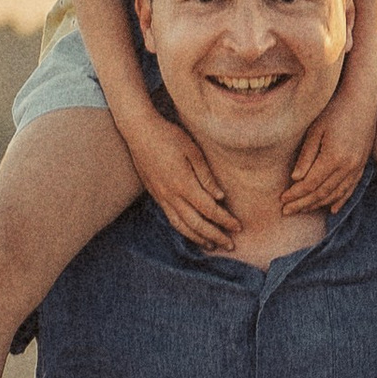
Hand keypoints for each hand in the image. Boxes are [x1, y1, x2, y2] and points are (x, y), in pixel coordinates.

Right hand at [124, 111, 236, 251]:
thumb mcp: (192, 150)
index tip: (238, 227)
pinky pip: (171, 219)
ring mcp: (161, 197)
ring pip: (181, 226)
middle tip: (230, 245)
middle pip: (197, 224)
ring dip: (198, 238)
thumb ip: (206, 176)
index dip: (225, 220)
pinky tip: (192, 232)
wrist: (139, 131)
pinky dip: (183, 230)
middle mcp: (171, 195)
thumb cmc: (169, 136)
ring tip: (212, 246)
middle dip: (215, 236)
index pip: (209, 209)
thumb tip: (219, 197)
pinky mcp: (155, 195)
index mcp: (183, 184)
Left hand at [285, 63, 376, 216]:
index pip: (310, 184)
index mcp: (333, 158)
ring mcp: (357, 167)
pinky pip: (351, 189)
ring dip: (318, 204)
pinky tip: (332, 209)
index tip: (282, 200)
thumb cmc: (335, 109)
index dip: (295, 195)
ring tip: (303, 209)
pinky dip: (340, 200)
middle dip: (303, 204)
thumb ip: (306, 155)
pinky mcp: (362, 164)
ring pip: (336, 194)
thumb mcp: (315, 129)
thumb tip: (296, 179)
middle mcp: (347, 167)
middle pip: (322, 193)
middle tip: (287, 211)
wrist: (364, 99)